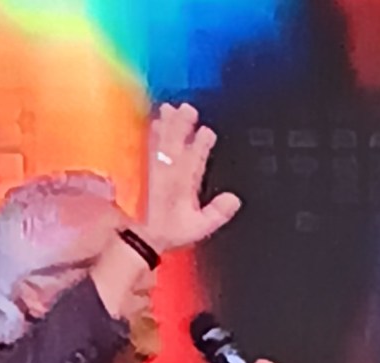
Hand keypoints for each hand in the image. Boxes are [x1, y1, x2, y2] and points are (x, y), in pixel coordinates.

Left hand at [143, 103, 241, 252]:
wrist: (146, 237)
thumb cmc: (172, 231)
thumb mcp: (199, 227)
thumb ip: (217, 214)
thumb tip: (234, 199)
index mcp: (183, 186)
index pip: (194, 163)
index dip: (200, 148)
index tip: (206, 133)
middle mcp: (170, 176)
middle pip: (176, 147)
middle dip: (181, 127)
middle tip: (187, 108)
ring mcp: (158, 172)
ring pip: (163, 144)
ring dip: (167, 125)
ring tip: (170, 108)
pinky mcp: (150, 172)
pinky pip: (152, 149)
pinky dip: (154, 135)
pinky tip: (156, 123)